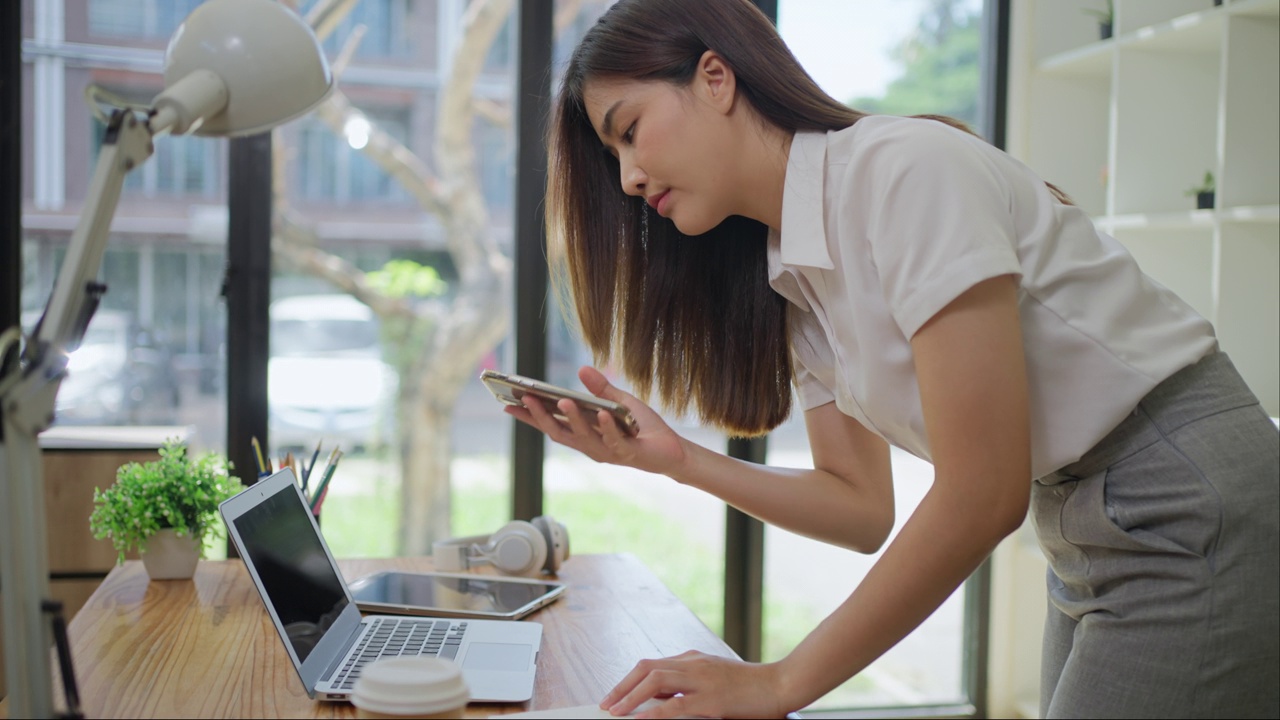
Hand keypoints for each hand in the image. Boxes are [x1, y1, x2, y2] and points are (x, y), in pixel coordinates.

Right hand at [504, 366, 687, 476]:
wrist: (671, 449)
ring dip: (573, 419)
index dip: (529, 417)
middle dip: (541, 416)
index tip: (507, 404)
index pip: (551, 425)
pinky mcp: (628, 453)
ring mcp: (607, 452)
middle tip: (525, 399)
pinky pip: (614, 440)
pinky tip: (602, 413)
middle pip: (560, 433)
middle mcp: (590, 446)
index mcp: (584, 434)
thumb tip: (581, 369)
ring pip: (584, 437)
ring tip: (562, 401)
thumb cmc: (641, 427)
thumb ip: (600, 389)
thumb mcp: (619, 401)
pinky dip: (607, 427)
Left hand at [600, 651, 789, 718]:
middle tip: (606, 704)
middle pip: (646, 668)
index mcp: (693, 659)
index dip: (629, 679)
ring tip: (615, 712)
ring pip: (655, 681)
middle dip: (622, 686)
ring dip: (630, 696)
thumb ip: (688, 687)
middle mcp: (693, 664)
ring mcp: (702, 680)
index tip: (615, 694)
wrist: (780, 684)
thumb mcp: (714, 679)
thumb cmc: (750, 687)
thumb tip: (660, 701)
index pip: (652, 665)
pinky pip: (676, 706)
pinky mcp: (712, 699)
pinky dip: (654, 713)